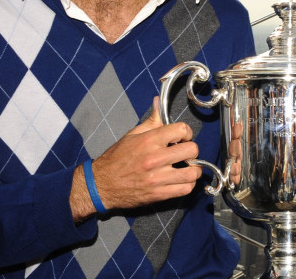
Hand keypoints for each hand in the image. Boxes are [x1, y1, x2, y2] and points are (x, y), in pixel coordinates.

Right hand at [70, 97, 201, 219]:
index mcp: (149, 141)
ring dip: (194, 169)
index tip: (183, 137)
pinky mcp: (159, 194)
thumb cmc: (116, 159)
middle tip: (186, 153)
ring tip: (187, 167)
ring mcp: (158, 178)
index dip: (187, 132)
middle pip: (192, 150)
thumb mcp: (132, 135)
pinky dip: (187, 184)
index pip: (181, 130)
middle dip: (192, 150)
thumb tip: (158, 102)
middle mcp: (155, 158)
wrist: (102, 184)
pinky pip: (185, 189)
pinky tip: (181, 180)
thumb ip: (151, 121)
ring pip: (192, 173)